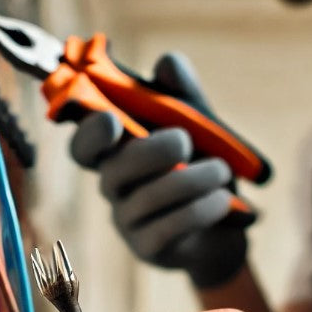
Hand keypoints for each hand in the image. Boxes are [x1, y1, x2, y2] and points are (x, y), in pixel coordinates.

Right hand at [70, 53, 251, 287]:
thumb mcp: (200, 129)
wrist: (227, 229)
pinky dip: (199, 209)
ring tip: (222, 171)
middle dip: (149, 152)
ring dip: (190, 180)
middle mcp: (115, 187)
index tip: (109, 119)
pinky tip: (223, 200)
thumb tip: (167, 63)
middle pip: (113, 170)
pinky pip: (168, 228)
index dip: (88, 133)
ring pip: (147, 199)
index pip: (84, 145)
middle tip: (184, 140)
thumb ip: (184, 97)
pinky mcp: (151, 248)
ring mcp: (129, 221)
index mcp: (118, 153)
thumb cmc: (203, 170)